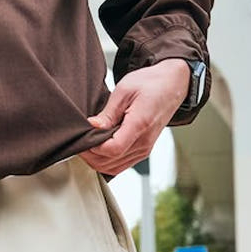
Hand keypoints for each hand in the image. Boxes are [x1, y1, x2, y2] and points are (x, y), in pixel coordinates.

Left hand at [78, 59, 190, 175]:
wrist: (171, 85)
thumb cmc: (150, 83)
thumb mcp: (124, 90)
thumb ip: (108, 113)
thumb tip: (92, 126)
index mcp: (140, 125)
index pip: (113, 149)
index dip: (93, 148)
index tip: (82, 138)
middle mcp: (144, 142)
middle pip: (111, 163)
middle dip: (90, 155)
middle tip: (79, 141)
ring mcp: (145, 148)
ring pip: (115, 167)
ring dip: (97, 160)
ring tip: (86, 144)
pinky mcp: (144, 149)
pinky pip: (122, 164)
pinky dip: (107, 161)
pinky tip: (98, 148)